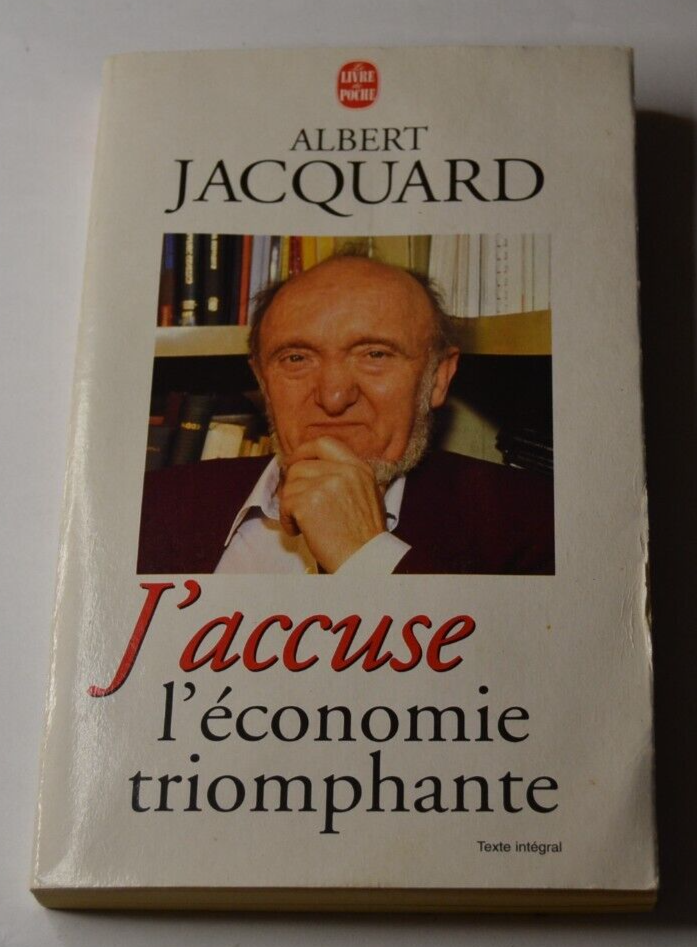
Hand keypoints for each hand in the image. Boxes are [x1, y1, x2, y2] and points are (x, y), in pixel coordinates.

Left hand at [278, 436, 386, 572]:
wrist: (365, 559)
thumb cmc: (364, 536)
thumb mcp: (368, 495)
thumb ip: (346, 477)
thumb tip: (316, 470)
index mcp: (358, 468)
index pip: (324, 443)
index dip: (304, 451)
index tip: (294, 463)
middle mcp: (343, 471)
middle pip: (301, 466)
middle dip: (293, 486)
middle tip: (295, 504)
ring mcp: (325, 485)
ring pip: (290, 485)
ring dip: (290, 506)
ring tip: (302, 524)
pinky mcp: (308, 502)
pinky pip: (285, 504)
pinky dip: (287, 520)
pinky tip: (299, 531)